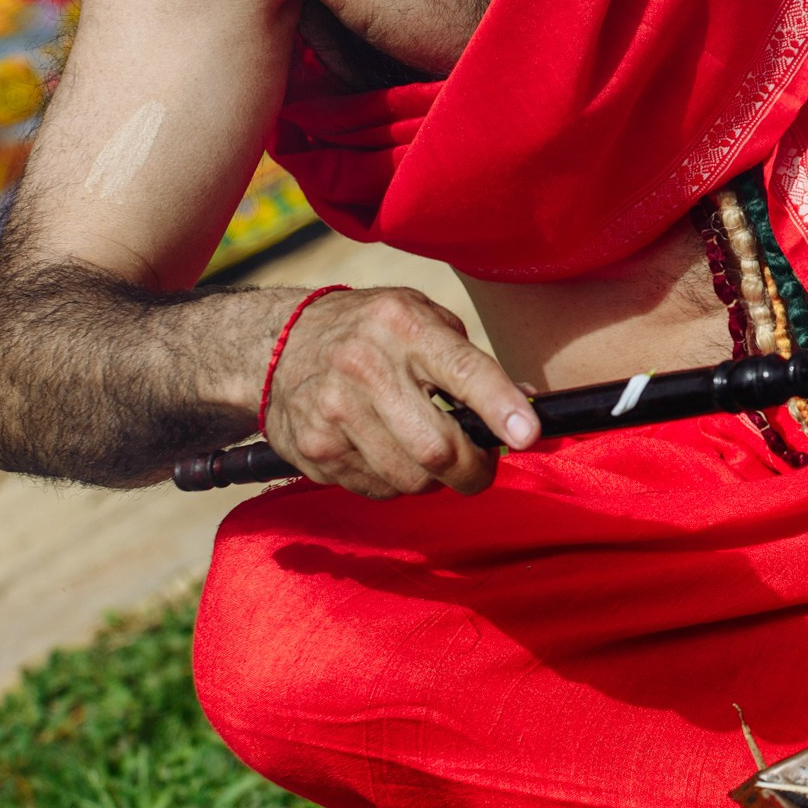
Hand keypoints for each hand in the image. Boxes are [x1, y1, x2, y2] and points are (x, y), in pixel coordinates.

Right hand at [264, 287, 537, 496]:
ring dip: (433, 479)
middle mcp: (365, 368)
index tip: (528, 434)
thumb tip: (528, 404)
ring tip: (424, 450)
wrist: (278, 344)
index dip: (501, 407)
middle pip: (438, 448)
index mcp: (403, 327)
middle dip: (474, 470)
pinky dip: (395, 481)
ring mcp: (334, 413)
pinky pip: (378, 490)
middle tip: (481, 466)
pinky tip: (384, 450)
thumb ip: (471, 360)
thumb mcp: (421, 317)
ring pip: (411, 479)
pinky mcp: (315, 450)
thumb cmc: (370, 330)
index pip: (463, 372)